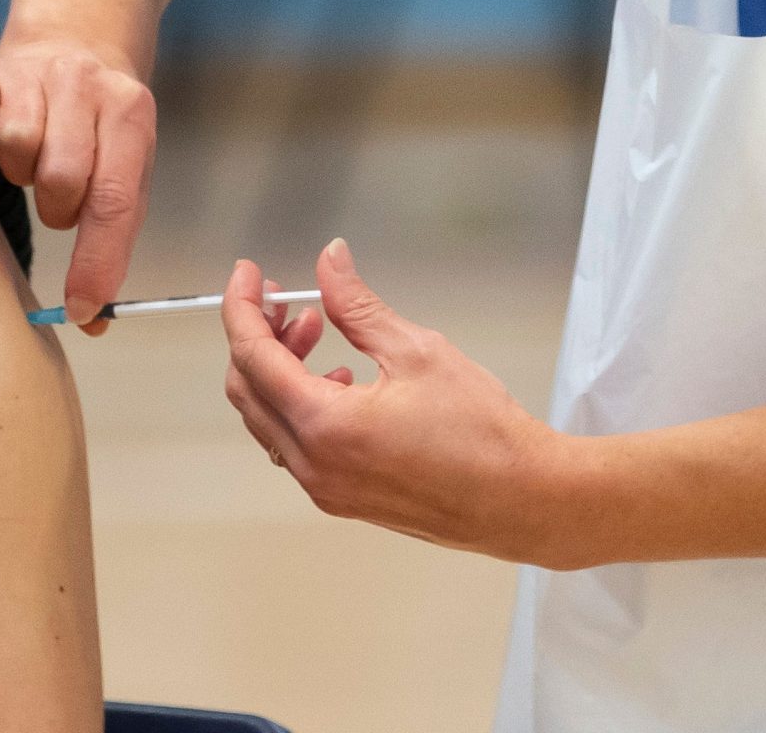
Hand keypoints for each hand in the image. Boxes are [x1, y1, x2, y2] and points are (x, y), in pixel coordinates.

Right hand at [0, 39, 154, 333]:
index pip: (113, 200)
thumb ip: (113, 244)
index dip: (95, 262)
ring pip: (14, 145)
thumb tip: (93, 322)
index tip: (82, 309)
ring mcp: (31, 70)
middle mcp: (83, 82)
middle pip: (60, 177)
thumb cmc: (99, 131)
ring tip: (29, 158)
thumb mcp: (126, 173)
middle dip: (57, 207)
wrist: (74, 45)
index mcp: (129, 113)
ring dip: (18, 168)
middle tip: (57, 197)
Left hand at [222, 239, 581, 565]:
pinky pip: (297, 445)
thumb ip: (358, 306)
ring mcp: (326, 488)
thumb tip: (329, 263)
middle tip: (287, 300)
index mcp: (324, 426)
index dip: (241, 307)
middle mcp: (314, 465)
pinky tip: (343, 377)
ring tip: (320, 330)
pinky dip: (301, 403)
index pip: (252, 356)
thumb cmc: (481, 434)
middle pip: (248, 390)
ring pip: (269, 418)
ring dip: (280, 369)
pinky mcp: (344, 497)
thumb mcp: (417, 351)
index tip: (248, 274)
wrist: (523, 502)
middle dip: (259, 336)